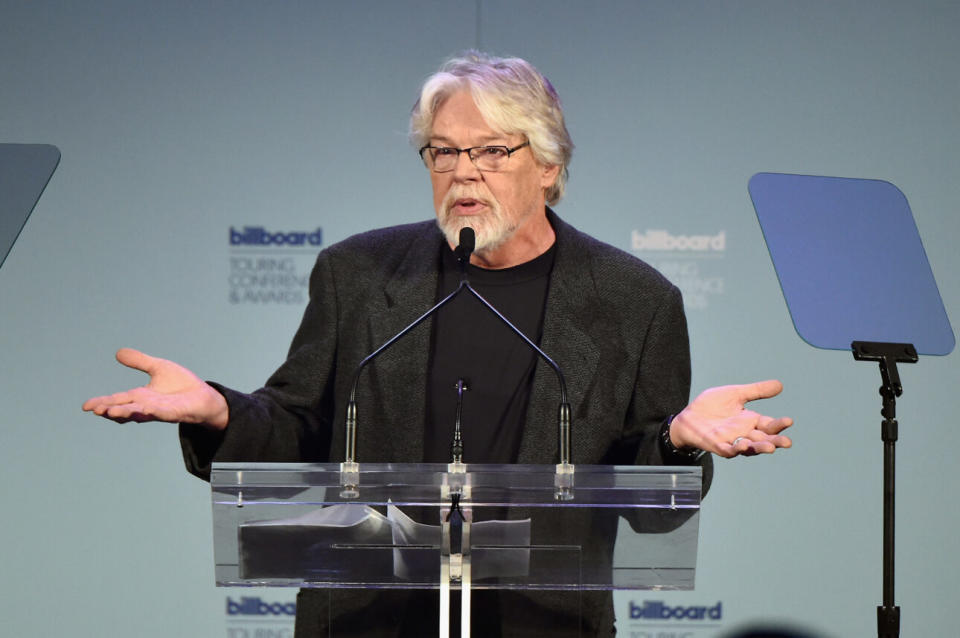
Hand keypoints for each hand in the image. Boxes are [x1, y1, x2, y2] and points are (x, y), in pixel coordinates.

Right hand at [82, 348, 228, 428]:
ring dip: (125, 414)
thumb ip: (139, 362)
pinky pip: (162, 413)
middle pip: (123, 409)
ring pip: (139, 414)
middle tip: (95, 410)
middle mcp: (146, 406)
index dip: (102, 403)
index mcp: (140, 397)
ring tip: (111, 412)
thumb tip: (118, 352)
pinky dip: (153, 412)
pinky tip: (145, 409)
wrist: (204, 397)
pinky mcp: (174, 413)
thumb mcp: (158, 368)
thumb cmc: (181, 385)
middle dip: (109, 410)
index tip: (85, 406)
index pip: (117, 400)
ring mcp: (159, 411)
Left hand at [670, 379, 792, 457]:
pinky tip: (742, 446)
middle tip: (787, 442)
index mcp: (750, 421)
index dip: (779, 424)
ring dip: (759, 448)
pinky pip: (728, 450)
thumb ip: (756, 391)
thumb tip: (780, 384)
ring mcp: (731, 441)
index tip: (789, 421)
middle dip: (775, 441)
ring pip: (749, 448)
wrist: (688, 416)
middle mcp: (744, 433)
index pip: (769, 425)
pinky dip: (735, 449)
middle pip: (763, 439)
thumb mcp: (735, 394)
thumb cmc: (711, 406)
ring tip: (770, 447)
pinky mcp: (717, 445)